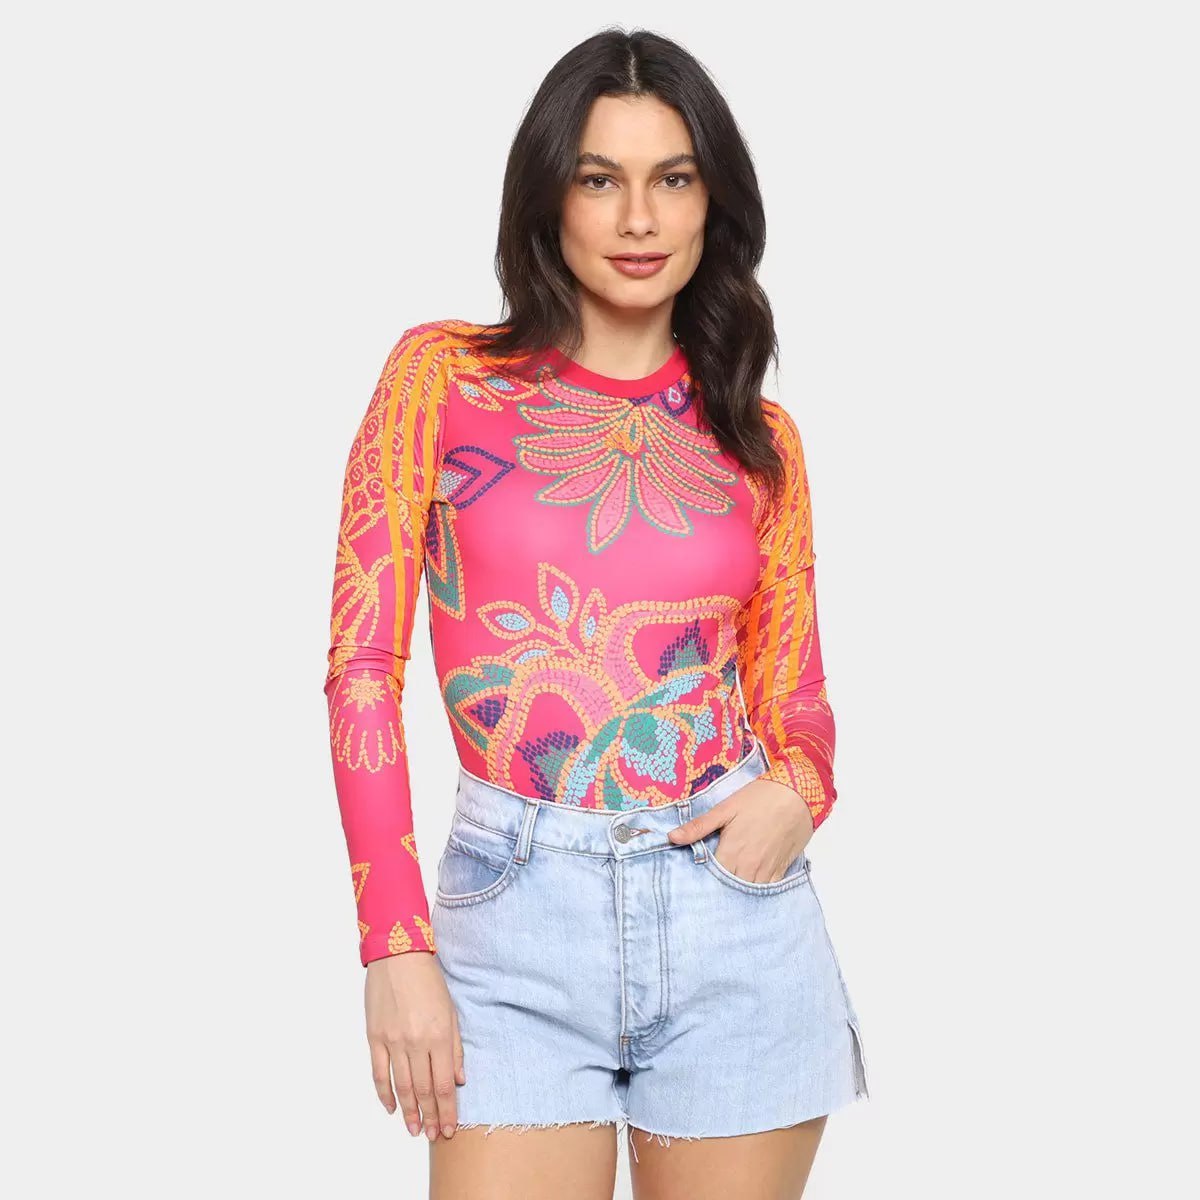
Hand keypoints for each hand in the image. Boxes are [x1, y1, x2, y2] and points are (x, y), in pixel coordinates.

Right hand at [365, 951, 464, 1140]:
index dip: (446, 1110)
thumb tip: (458, 1080)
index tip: (448, 1129)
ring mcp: (393, 1041)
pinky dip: (385, 1094)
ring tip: (414, 1130)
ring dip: (409, 1112)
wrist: (398, 956)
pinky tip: (392, 1108)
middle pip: (424, 1090)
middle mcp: (416, 1042)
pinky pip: (379, 1073)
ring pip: (402, 1087)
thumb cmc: (429, 981)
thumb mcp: (451, 1011)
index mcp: (439, 1035)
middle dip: (429, 1117)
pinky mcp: (375, 1037)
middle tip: (432, 1136)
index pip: (444, 1085)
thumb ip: (455, 1048)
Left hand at [667, 777, 814, 882]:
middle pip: (728, 889)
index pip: (710, 878)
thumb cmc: (760, 798)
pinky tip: (747, 887)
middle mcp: (749, 867)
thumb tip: (671, 838)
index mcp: (731, 852)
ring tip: (724, 891)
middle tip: (707, 886)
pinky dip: (756, 891)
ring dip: (736, 892)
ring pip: (747, 893)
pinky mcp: (781, 870)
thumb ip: (699, 826)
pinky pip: (767, 890)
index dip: (701, 879)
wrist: (798, 794)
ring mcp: (767, 871)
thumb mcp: (725, 808)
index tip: (692, 879)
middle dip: (717, 889)